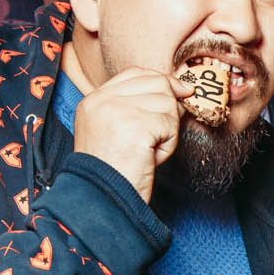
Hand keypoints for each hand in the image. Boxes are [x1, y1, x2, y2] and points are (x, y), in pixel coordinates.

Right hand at [70, 67, 193, 202]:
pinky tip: (149, 157)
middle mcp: (102, 101)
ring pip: (167, 104)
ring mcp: (117, 112)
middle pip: (157, 84)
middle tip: (153, 138)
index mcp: (93, 100)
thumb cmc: (113, 172)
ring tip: (147, 151)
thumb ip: (138, 106)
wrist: (102, 201)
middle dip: (166, 111)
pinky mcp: (136, 127)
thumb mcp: (116, 132)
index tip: (179, 93)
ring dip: (167, 131)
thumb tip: (180, 89)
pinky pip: (170, 125)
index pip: (135, 73)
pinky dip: (168, 145)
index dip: (160, 81)